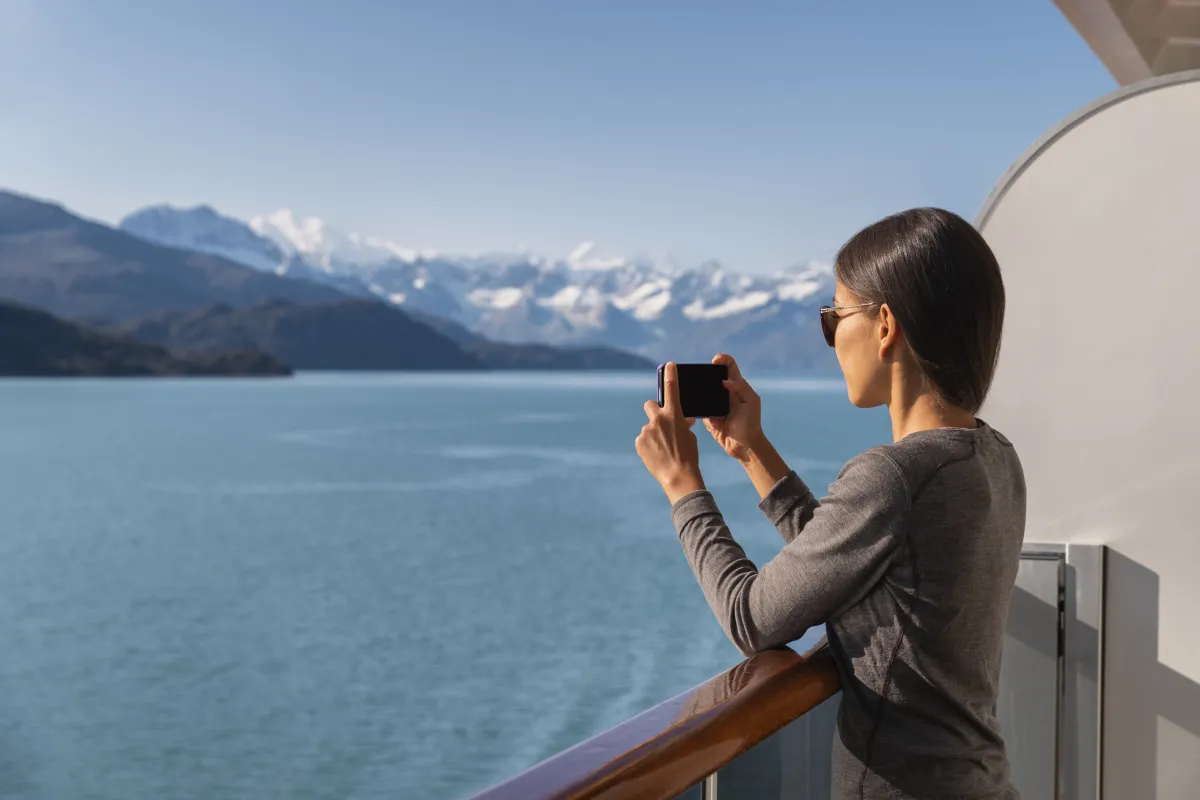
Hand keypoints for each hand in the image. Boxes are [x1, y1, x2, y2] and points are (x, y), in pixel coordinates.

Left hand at [636, 362, 705, 502]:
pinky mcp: (639, 441)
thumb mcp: (689, 436)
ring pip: (649, 427)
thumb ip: (681, 423)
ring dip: (654, 434)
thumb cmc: (688, 455)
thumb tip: (680, 420)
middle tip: (660, 422)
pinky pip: (643, 439)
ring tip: (663, 449)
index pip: (671, 388)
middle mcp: (658, 419)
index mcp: (674, 414)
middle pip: (650, 405)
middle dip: (654, 411)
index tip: (668, 365)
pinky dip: (649, 445)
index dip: (670, 374)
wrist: (678, 476)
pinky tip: (657, 454)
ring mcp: (646, 430)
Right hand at [703, 353, 764, 462]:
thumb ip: (741, 387)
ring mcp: (714, 404)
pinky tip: (709, 417)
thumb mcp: (751, 402)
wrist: (743, 446)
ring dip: (700, 392)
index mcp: (736, 386)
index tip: (715, 360)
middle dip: (705, 374)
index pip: (729, 366)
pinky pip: (699, 409)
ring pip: (702, 392)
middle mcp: (723, 393)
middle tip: (700, 375)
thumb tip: (725, 381)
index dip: (722, 359)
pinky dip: (700, 411)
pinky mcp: (707, 417)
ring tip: (703, 395)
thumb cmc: (751, 423)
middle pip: (711, 377)